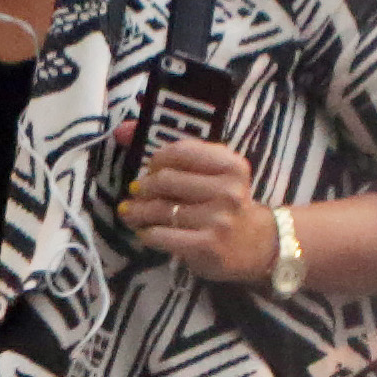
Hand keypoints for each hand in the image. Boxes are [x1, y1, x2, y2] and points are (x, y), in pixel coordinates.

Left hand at [118, 126, 283, 281]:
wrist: (254, 246)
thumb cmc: (225, 205)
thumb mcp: (214, 175)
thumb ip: (177, 153)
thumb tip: (121, 130)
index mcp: (231, 166)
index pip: (182, 151)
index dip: (157, 159)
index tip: (151, 169)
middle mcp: (228, 189)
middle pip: (166, 180)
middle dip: (143, 187)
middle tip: (136, 192)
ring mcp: (219, 218)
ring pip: (161, 209)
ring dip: (137, 211)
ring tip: (129, 212)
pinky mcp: (207, 245)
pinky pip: (161, 235)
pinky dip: (146, 234)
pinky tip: (144, 232)